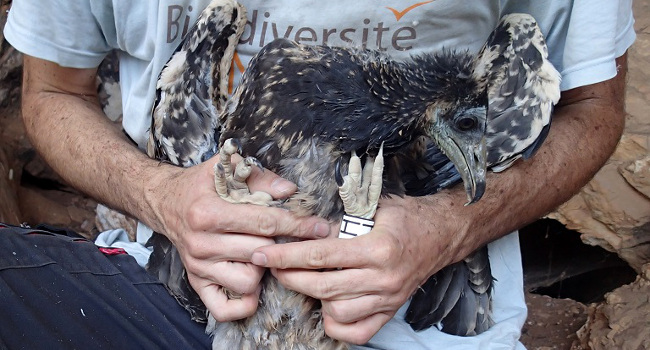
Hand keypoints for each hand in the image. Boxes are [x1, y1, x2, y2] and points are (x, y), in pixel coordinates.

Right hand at [146, 155, 331, 321]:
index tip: (319, 227)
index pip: (264, 223)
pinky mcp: (196, 282)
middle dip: (286, 245)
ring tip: (265, 252)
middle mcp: (201, 243)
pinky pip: (224, 308)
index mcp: (207, 212)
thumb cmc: (200, 185)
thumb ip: (259, 176)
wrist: (165, 201)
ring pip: (247, 281)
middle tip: (299, 237)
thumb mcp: (225, 168)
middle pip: (260, 252)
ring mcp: (198, 266)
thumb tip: (289, 190)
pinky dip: (244, 303)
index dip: (297, 225)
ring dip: (264, 269)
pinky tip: (255, 282)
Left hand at [251, 195, 461, 343]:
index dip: (287, 256)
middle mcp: (383, 278)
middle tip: (272, 265)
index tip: (264, 253)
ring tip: (304, 279)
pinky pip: (357, 330)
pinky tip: (328, 305)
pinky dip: (336, 322)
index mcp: (377, 248)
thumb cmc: (407, 216)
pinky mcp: (390, 309)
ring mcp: (388, 298)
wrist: (442, 234)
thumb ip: (341, 219)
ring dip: (313, 297)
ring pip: (337, 311)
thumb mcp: (374, 207)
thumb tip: (303, 227)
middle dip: (290, 276)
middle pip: (323, 287)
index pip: (321, 256)